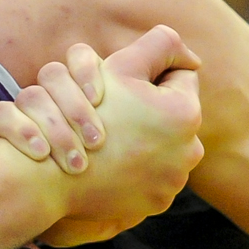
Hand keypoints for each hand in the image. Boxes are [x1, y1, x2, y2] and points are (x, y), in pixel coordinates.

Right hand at [0, 26, 202, 246]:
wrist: (57, 172)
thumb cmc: (85, 112)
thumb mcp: (122, 66)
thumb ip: (160, 45)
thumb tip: (191, 57)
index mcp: (186, 114)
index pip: (181, 77)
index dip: (153, 74)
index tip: (131, 80)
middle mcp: (190, 152)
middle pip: (174, 116)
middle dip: (152, 108)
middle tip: (120, 105)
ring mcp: (174, 182)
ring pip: (165, 147)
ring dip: (146, 139)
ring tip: (114, 136)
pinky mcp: (157, 203)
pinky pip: (153, 177)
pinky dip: (137, 169)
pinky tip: (113, 163)